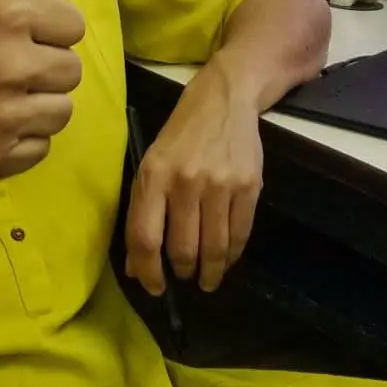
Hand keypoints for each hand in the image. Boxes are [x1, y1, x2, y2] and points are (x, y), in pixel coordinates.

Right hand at [0, 0, 85, 183]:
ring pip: (61, 110)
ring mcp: (2, 114)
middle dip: (42, 66)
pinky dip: (20, 140)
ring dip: (36, 104)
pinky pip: (40, 147)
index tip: (12, 31)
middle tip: (1, 65)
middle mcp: (10, 65)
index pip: (70, 25)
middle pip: (70, 69)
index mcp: (6, 15)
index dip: (45, 28)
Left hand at [124, 67, 262, 294]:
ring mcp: (220, 184)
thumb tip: (137, 268)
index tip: (155, 287)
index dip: (148, 272)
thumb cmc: (182, 135)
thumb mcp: (152, 165)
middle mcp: (186, 181)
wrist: (224, 99)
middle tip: (185, 276)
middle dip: (182, 272)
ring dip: (210, 272)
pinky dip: (233, 255)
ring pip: (214, 248)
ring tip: (207, 278)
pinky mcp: (249, 185)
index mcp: (154, 176)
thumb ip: (142, 214)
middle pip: (183, 249)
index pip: (145, 238)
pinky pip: (241, 233)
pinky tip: (227, 259)